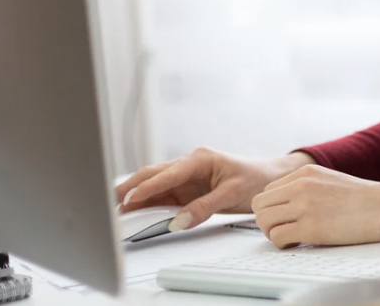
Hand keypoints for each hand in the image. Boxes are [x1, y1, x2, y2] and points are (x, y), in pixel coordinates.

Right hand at [116, 148, 313, 230]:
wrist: (270, 177)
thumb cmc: (255, 178)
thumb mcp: (232, 193)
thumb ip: (205, 207)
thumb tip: (179, 221)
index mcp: (201, 158)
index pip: (168, 172)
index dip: (148, 186)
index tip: (131, 198)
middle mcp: (190, 165)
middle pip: (153, 174)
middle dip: (131, 187)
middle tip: (109, 202)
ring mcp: (186, 177)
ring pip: (154, 185)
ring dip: (136, 196)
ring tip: (115, 210)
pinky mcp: (186, 189)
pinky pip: (162, 195)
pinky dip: (147, 203)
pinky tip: (134, 211)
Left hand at [252, 165, 379, 247]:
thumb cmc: (364, 198)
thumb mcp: (330, 179)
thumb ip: (307, 186)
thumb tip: (288, 203)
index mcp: (306, 172)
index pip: (268, 190)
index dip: (273, 208)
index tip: (285, 217)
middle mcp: (301, 186)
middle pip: (260, 204)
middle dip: (267, 220)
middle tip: (283, 228)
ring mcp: (305, 206)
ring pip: (263, 220)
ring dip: (272, 233)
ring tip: (291, 236)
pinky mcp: (310, 227)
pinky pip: (277, 237)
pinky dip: (282, 244)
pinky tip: (298, 242)